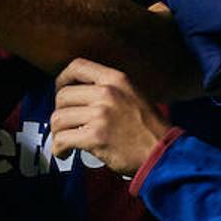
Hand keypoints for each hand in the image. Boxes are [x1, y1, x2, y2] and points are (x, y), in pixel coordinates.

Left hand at [50, 59, 168, 175]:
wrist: (163, 154)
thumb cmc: (149, 128)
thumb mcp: (133, 95)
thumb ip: (109, 90)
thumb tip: (78, 94)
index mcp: (116, 79)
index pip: (77, 67)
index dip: (62, 79)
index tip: (60, 91)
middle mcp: (107, 93)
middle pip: (63, 96)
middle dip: (60, 112)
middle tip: (65, 125)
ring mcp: (100, 115)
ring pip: (58, 119)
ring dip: (57, 133)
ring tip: (64, 142)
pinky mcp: (96, 137)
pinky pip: (62, 139)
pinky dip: (58, 148)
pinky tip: (64, 153)